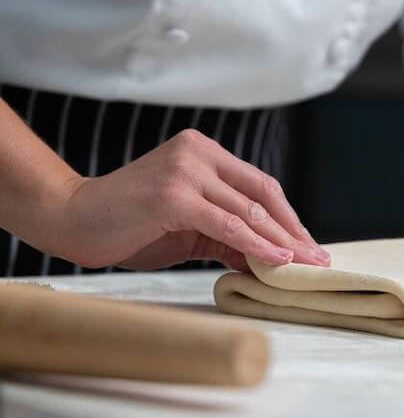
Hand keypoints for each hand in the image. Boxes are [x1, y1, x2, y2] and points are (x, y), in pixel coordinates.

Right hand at [55, 129, 329, 270]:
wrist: (73, 220)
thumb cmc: (130, 225)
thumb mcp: (190, 228)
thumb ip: (228, 236)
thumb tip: (270, 259)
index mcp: (203, 152)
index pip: (260, 185)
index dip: (288, 218)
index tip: (307, 245)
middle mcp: (198, 153)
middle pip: (262, 195)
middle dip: (293, 231)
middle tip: (317, 259)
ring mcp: (186, 171)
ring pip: (249, 211)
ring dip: (281, 241)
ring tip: (304, 266)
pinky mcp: (175, 196)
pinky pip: (228, 224)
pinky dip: (256, 245)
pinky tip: (277, 262)